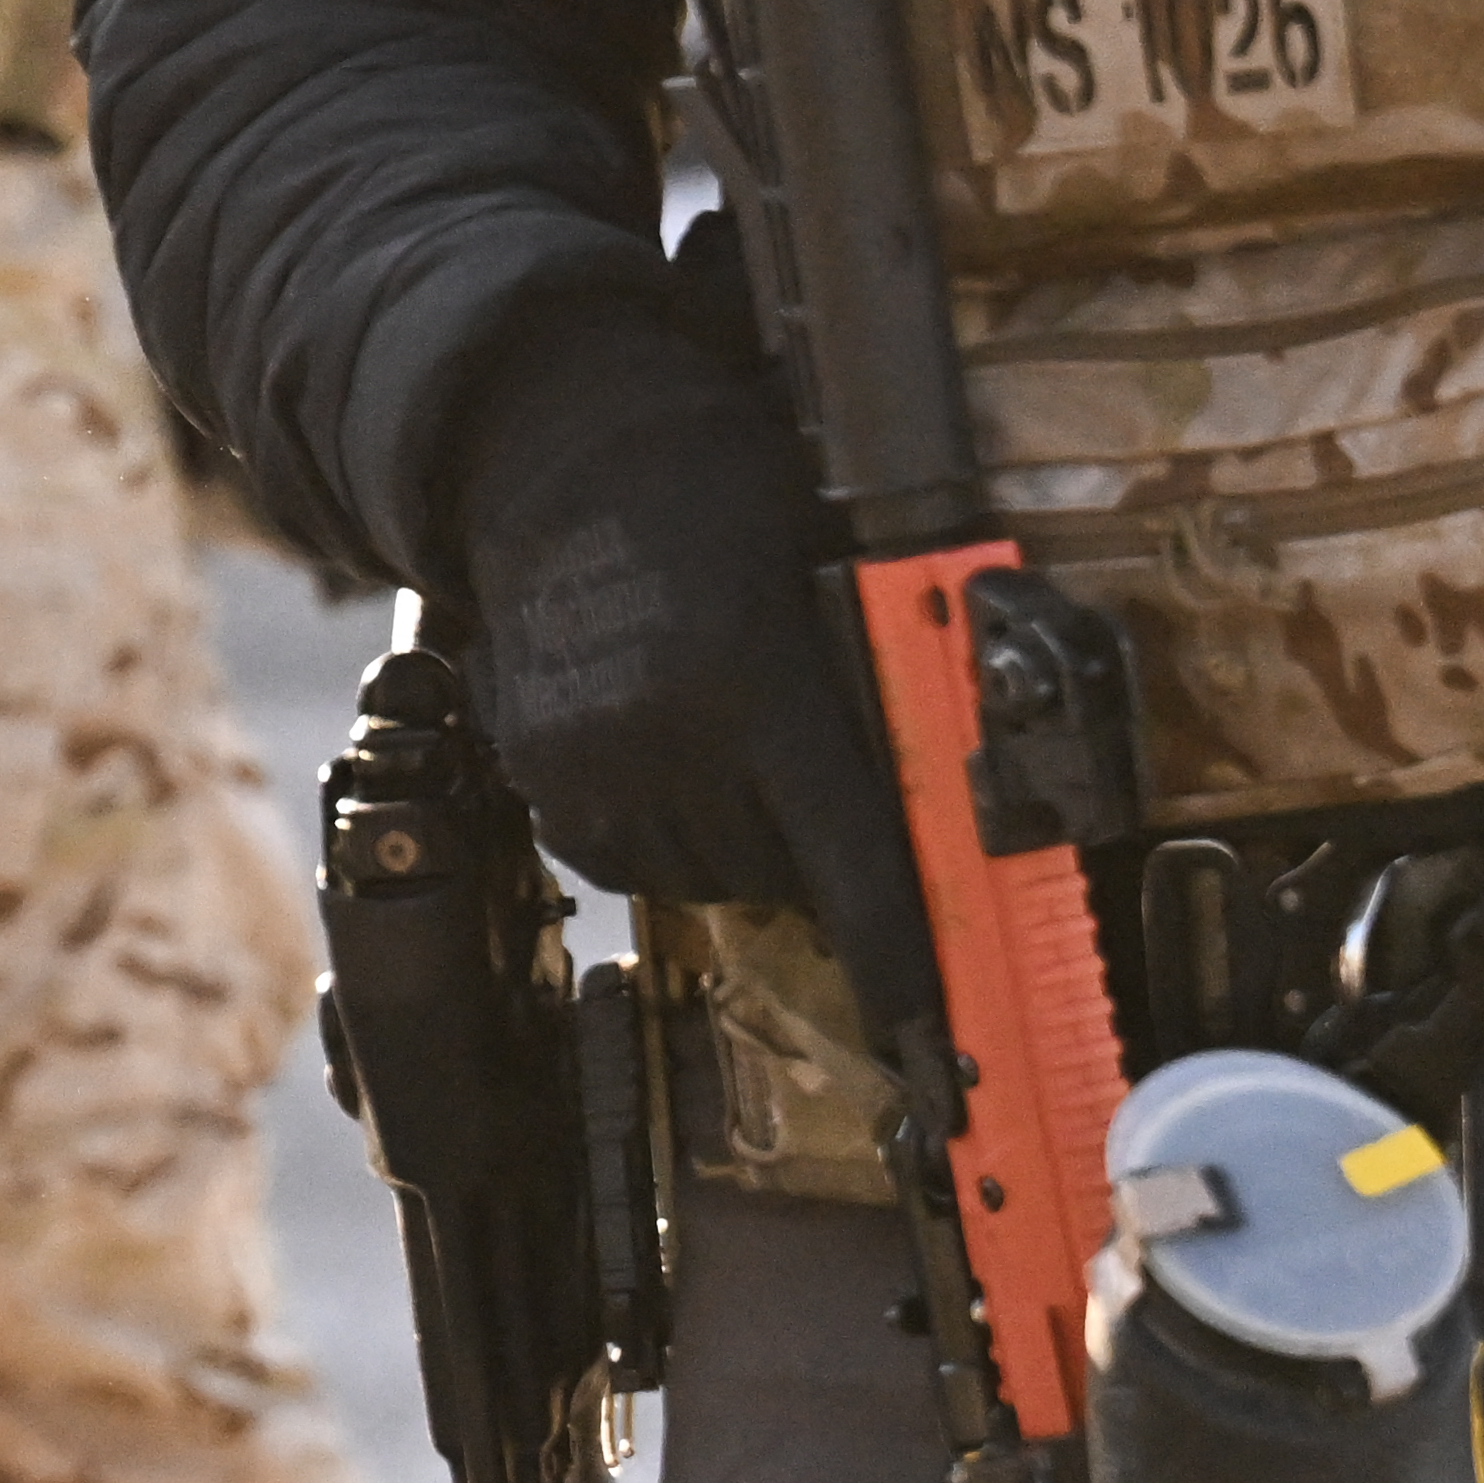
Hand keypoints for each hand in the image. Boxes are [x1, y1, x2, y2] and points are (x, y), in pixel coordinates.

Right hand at [442, 320, 937, 1040]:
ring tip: (724, 744)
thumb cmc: (713, 489)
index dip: (897, 960)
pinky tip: (660, 752)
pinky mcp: (536, 774)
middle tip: (805, 770)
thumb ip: (870, 691)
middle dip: (809, 847)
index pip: (851, 865)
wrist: (557, 449)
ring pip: (703, 876)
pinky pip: (625, 860)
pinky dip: (658, 832)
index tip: (932, 1033)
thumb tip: (947, 810)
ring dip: (732, 840)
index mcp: (756, 690)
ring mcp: (590, 765)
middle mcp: (667, 742)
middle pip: (780, 876)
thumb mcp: (823, 571)